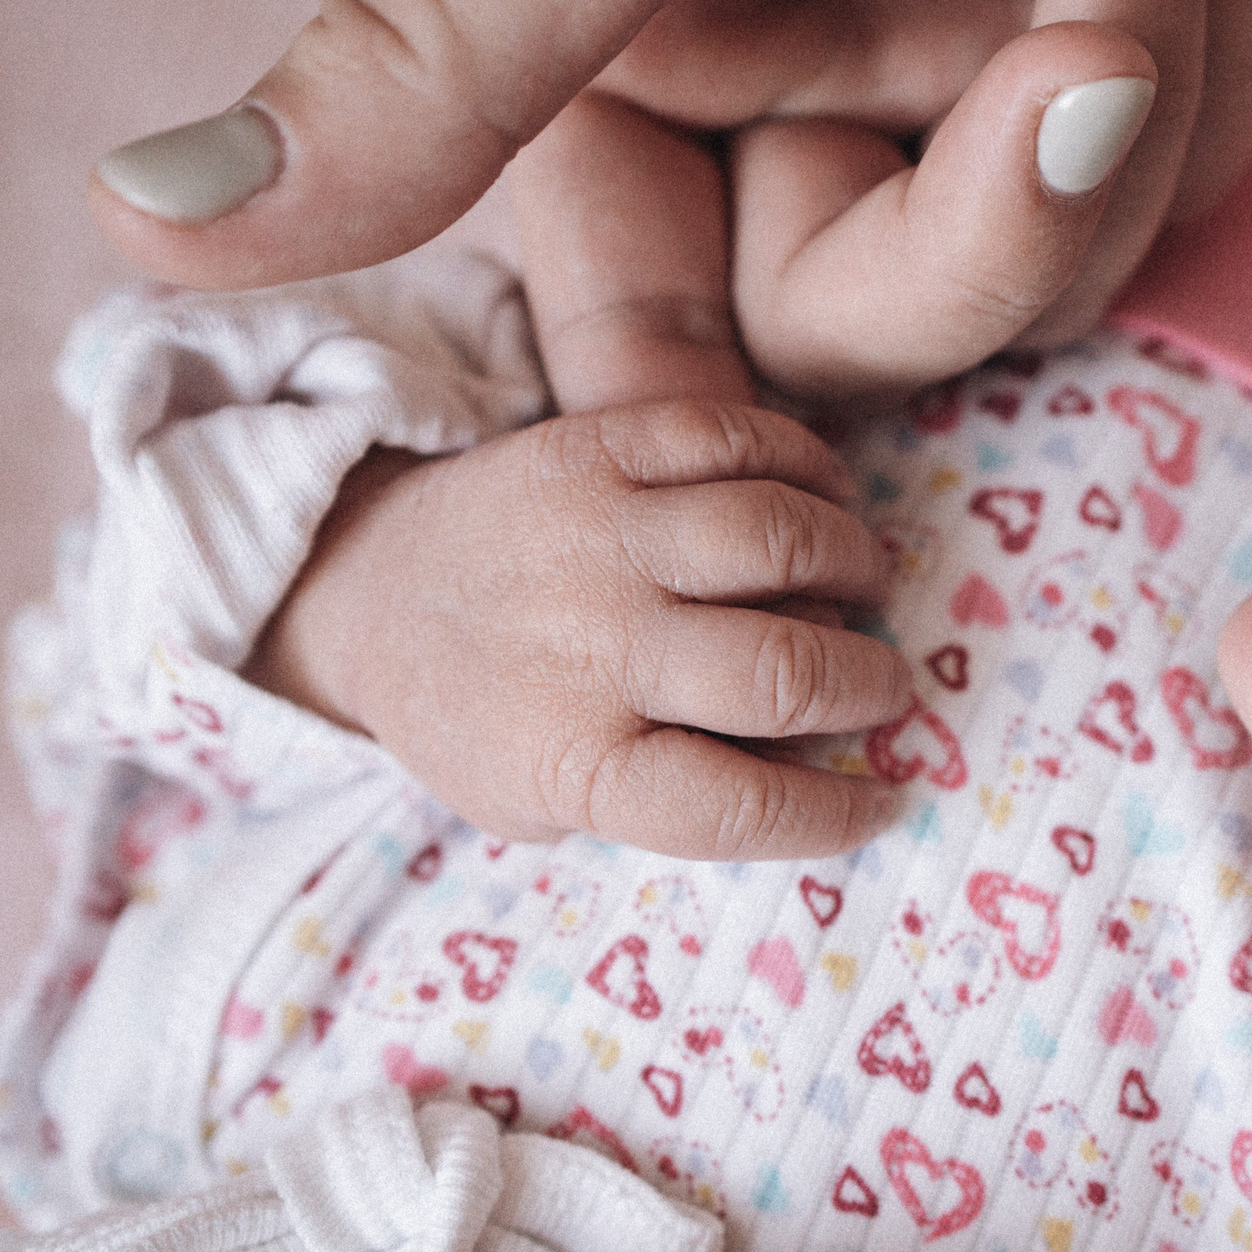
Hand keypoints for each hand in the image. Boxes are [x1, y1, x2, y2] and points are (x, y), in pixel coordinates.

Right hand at [92, 0, 1251, 397]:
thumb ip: (424, 52)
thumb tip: (134, 215)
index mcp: (635, 60)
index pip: (656, 338)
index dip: (690, 415)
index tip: (772, 495)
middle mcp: (788, 86)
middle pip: (886, 328)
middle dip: (1004, 209)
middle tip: (1092, 8)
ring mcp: (952, 67)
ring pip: (1058, 253)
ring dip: (1127, 78)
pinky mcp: (1111, 34)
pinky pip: (1173, 147)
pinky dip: (1191, 31)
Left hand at [243, 399, 912, 860]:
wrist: (367, 590)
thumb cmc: (482, 718)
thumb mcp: (542, 807)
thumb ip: (662, 806)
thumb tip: (815, 773)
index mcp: (578, 762)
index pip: (738, 806)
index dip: (836, 814)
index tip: (884, 799)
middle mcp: (590, 648)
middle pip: (782, 671)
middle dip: (868, 683)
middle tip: (881, 681)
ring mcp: (592, 536)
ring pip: (776, 538)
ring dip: (852, 564)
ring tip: (862, 583)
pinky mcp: (593, 445)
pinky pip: (735, 438)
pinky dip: (808, 466)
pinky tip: (825, 498)